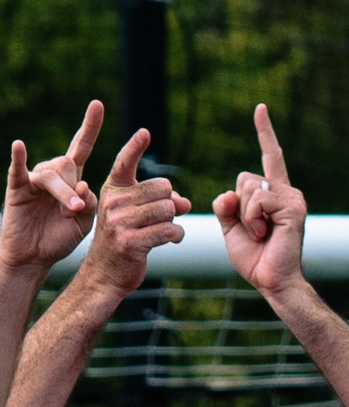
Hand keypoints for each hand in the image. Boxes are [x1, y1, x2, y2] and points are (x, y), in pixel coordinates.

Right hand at [0, 103, 104, 274]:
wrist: (34, 257)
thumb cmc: (58, 238)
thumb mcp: (83, 223)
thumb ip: (89, 203)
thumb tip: (83, 184)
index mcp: (70, 178)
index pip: (81, 147)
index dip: (90, 127)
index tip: (97, 105)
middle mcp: (52, 173)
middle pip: (68, 164)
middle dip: (75, 188)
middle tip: (75, 210)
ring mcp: (34, 179)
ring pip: (52, 174)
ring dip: (63, 192)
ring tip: (68, 211)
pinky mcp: (17, 188)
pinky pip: (17, 170)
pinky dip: (18, 157)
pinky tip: (19, 146)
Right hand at [80, 128, 190, 299]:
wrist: (105, 274)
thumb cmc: (125, 240)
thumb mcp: (137, 215)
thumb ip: (160, 202)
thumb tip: (184, 200)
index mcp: (113, 189)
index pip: (126, 162)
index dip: (136, 147)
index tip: (145, 132)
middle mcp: (114, 202)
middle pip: (162, 188)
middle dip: (170, 203)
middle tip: (163, 217)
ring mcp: (121, 222)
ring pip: (168, 209)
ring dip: (174, 221)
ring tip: (166, 230)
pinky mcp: (131, 241)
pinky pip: (170, 230)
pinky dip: (177, 235)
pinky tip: (171, 239)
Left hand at [213, 104, 306, 298]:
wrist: (272, 282)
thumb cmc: (255, 259)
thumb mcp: (231, 228)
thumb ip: (226, 205)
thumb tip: (229, 193)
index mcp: (274, 195)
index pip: (270, 157)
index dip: (265, 132)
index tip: (260, 109)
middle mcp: (287, 192)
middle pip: (244, 178)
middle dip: (238, 205)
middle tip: (254, 231)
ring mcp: (293, 199)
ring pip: (249, 187)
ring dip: (245, 215)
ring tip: (260, 235)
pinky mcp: (293, 208)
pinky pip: (257, 199)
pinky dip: (252, 218)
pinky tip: (263, 234)